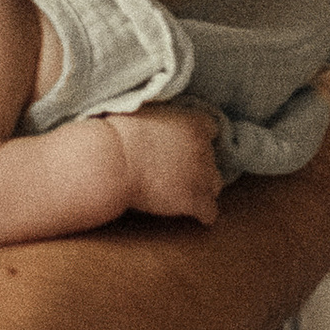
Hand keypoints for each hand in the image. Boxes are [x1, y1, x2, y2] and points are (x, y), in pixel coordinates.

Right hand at [105, 104, 223, 224]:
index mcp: (194, 123)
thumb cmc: (119, 135)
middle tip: (177, 171)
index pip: (211, 128)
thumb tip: (159, 123)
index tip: (186, 144)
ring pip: (215, 185)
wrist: (113, 160)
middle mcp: (205, 148)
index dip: (198, 138)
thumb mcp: (147, 113)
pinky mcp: (195, 200)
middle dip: (197, 165)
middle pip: (212, 159)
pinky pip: (210, 212)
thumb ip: (165, 119)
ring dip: (203, 188)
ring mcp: (202, 175)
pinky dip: (203, 215)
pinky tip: (195, 216)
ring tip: (184, 193)